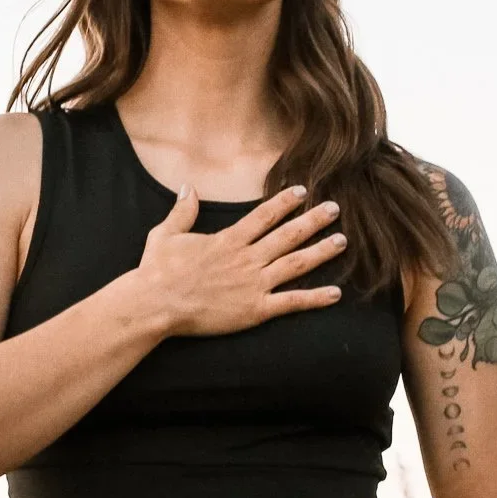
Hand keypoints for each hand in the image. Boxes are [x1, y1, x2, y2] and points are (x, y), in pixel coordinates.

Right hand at [135, 183, 346, 337]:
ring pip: (295, 264)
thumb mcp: (166, 234)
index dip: (285, 202)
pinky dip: (314, 298)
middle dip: (313, 221)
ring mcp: (253, 284)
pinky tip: (335, 293)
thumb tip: (189, 187)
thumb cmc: (157, 271)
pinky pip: (291, 302)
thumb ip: (182, 211)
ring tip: (341, 241)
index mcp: (229, 240)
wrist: (155, 303)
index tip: (303, 191)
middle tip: (334, 209)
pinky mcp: (254, 310)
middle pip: (287, 235)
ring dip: (321, 252)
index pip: (264, 216)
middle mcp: (247, 258)